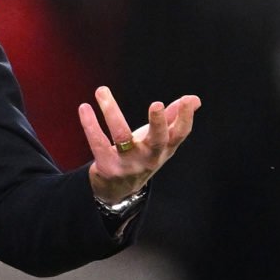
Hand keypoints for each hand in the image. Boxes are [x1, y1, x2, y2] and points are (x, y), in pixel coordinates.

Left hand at [79, 86, 199, 202]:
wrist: (117, 189)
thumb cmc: (141, 156)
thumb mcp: (158, 141)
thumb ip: (173, 119)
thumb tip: (194, 99)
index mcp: (164, 150)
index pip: (179, 134)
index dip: (185, 118)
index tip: (188, 100)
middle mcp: (148, 158)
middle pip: (157, 141)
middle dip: (158, 122)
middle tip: (157, 104)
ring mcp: (128, 164)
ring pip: (121, 136)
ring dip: (111, 111)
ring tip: (101, 90)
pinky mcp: (107, 166)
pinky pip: (98, 143)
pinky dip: (90, 124)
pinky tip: (84, 107)